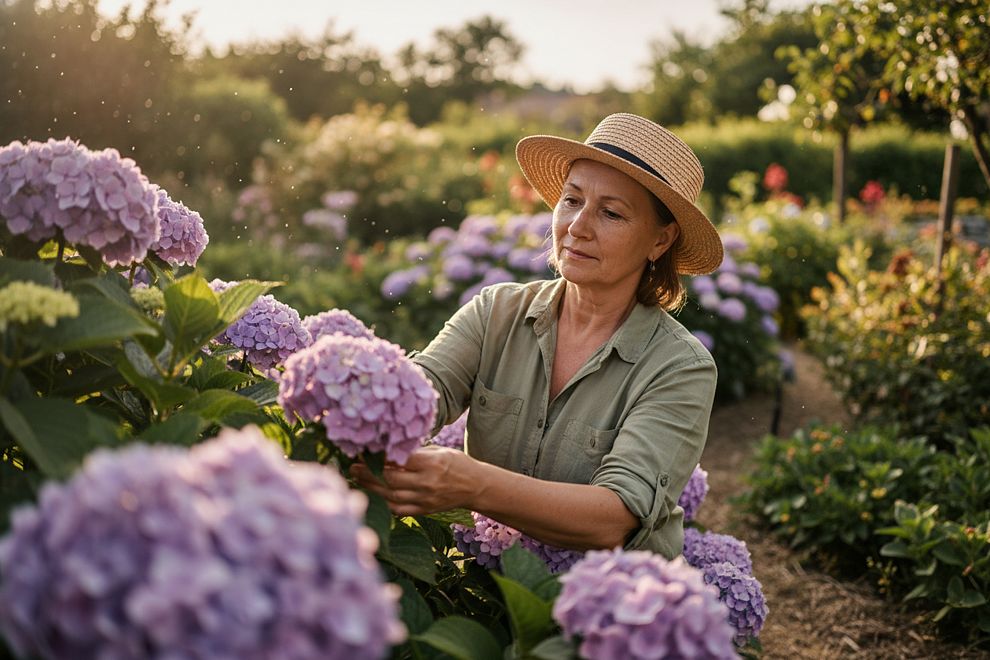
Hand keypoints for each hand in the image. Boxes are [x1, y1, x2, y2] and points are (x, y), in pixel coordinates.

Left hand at [348, 445, 478, 515]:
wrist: (475, 487)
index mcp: (432, 463)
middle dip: (368, 473)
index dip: (380, 457)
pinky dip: (384, 504)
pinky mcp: (425, 510)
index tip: (365, 452)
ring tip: (357, 480)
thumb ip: (416, 453)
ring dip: (371, 488)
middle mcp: (427, 482)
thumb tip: (389, 451)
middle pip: (390, 479)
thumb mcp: (439, 451)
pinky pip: (399, 509)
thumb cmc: (457, 463)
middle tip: (352, 467)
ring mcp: (425, 499)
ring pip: (391, 495)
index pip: (399, 459)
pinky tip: (372, 496)